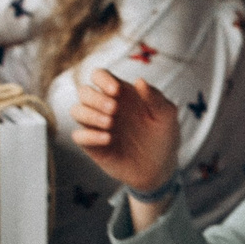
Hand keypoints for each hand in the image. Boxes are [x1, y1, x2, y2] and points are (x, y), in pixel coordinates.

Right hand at [71, 68, 183, 203]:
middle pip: (84, 92)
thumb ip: (155, 98)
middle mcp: (104, 107)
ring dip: (90, 114)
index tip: (116, 90)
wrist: (161, 168)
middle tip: (114, 109)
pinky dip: (90, 135)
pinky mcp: (93, 146)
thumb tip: (140, 81)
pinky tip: (108, 138)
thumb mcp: (167, 116)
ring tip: (110, 123)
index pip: (99, 75)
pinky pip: (79, 136)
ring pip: (77, 111)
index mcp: (120, 94)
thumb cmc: (163, 136)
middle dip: (96, 98)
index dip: (102, 79)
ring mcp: (97, 126)